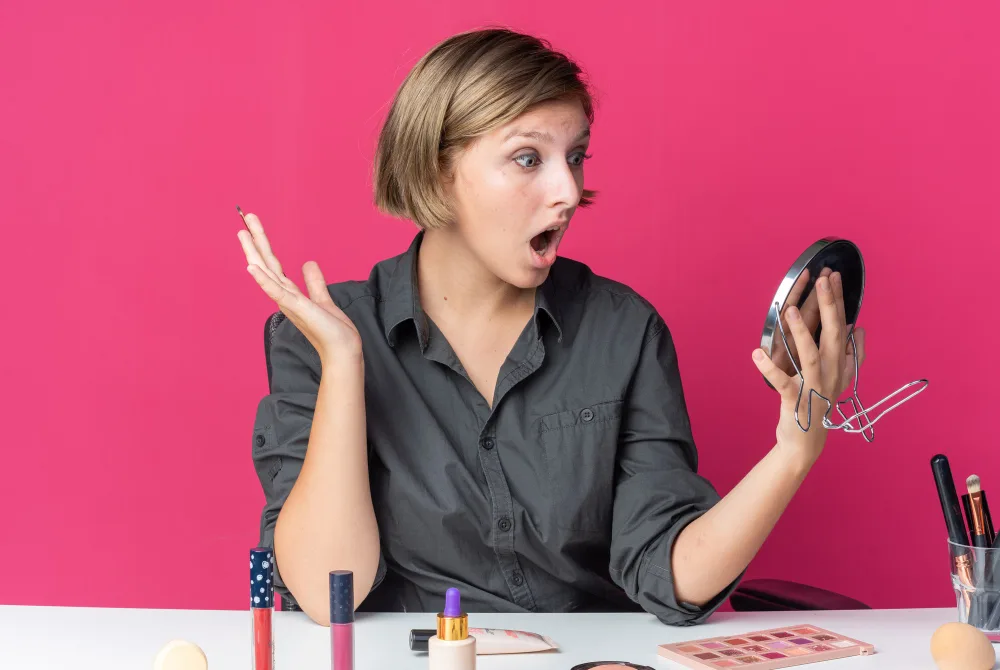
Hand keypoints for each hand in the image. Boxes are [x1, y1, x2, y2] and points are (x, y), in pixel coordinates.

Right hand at [238, 211, 361, 362]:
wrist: (342, 350)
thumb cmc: (332, 330)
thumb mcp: (322, 298)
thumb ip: (314, 281)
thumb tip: (308, 263)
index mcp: (290, 293)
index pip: (273, 264)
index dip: (264, 244)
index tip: (254, 225)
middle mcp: (284, 296)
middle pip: (266, 263)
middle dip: (256, 240)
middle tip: (245, 217)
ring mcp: (288, 302)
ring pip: (267, 272)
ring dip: (254, 253)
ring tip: (243, 233)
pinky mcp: (296, 308)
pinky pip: (277, 292)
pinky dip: (264, 279)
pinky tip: (252, 267)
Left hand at [752, 271, 866, 461]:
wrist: (807, 442)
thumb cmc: (820, 405)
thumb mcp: (840, 379)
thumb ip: (854, 354)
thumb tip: (859, 328)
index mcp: (839, 364)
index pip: (842, 326)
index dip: (839, 301)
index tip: (834, 276)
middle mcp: (831, 373)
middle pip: (833, 335)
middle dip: (829, 306)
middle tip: (824, 280)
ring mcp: (814, 387)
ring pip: (810, 356)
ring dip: (802, 334)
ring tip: (791, 312)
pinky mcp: (795, 402)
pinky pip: (783, 384)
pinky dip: (769, 369)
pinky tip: (756, 354)